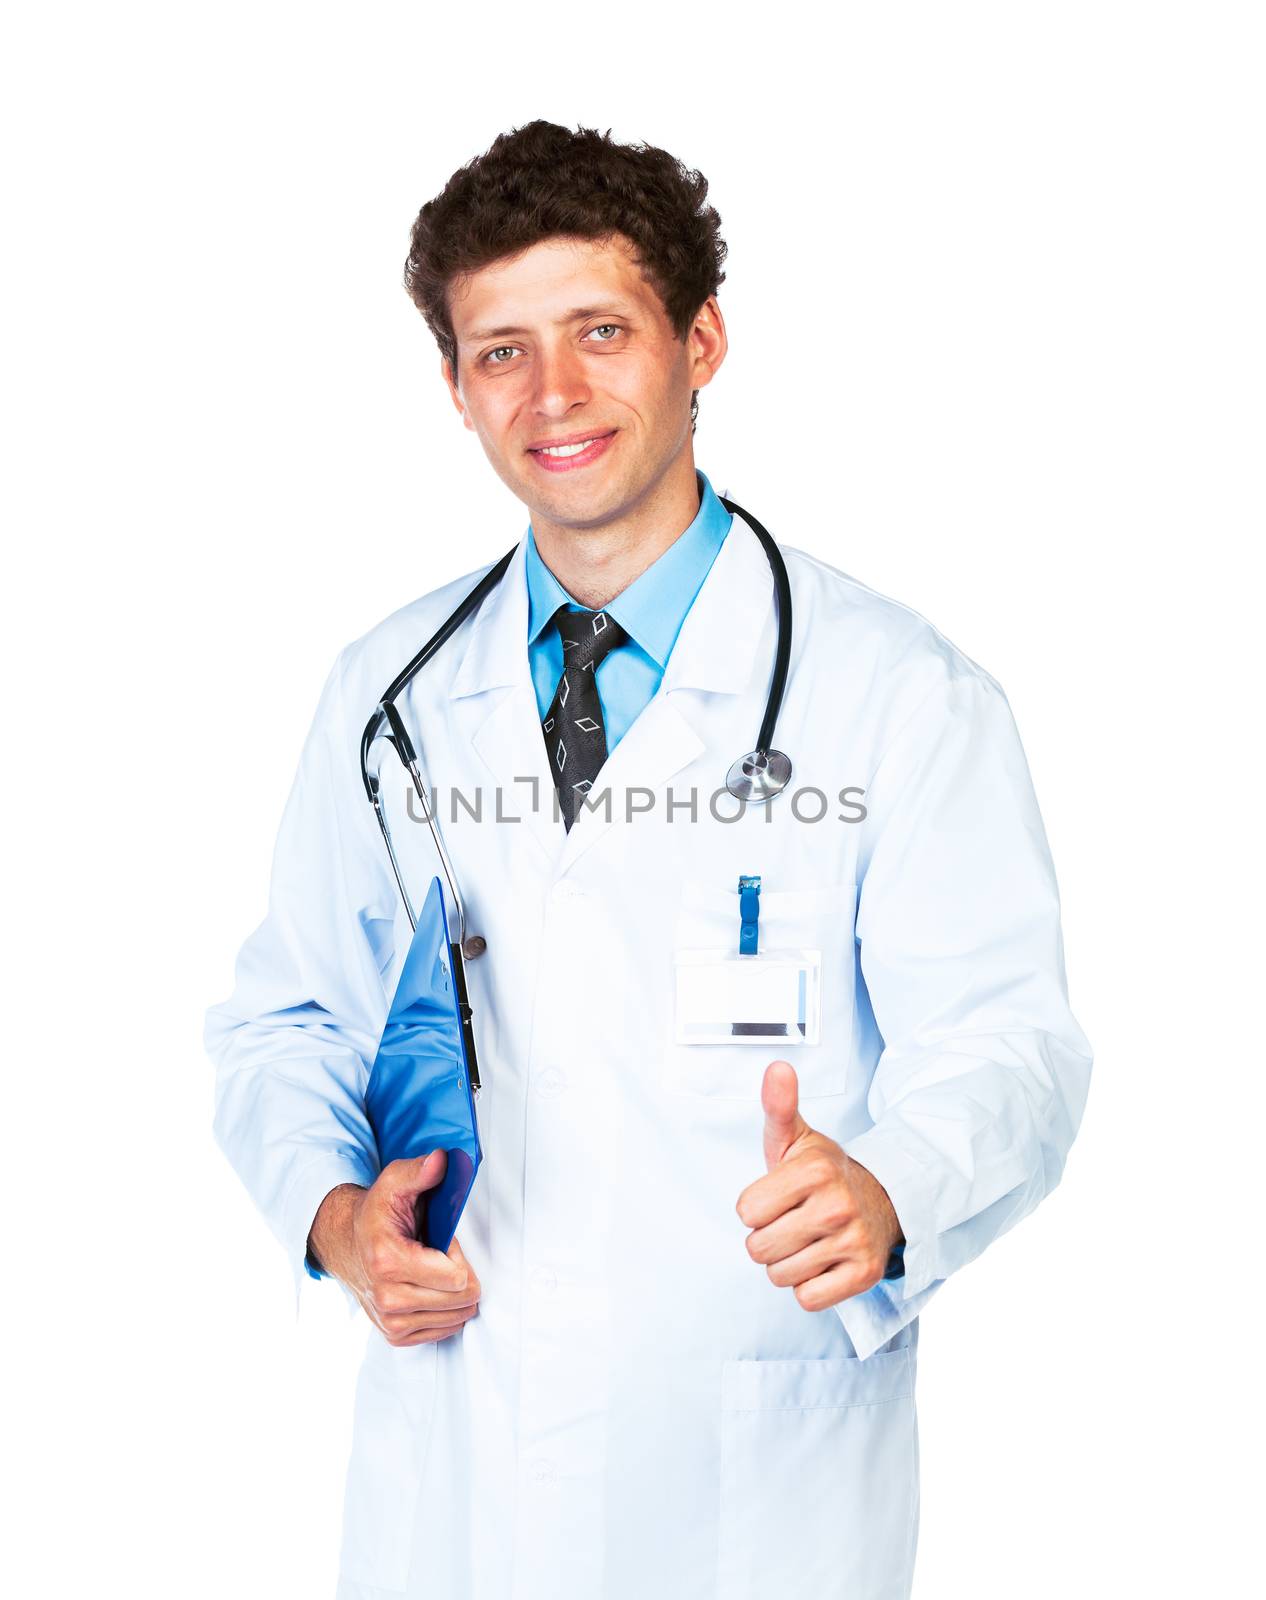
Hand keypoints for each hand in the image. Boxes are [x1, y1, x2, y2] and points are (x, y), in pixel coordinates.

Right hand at [308, 1150, 481, 1345]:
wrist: (346, 1243)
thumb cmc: (377, 1214)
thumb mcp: (394, 1183)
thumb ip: (419, 1171)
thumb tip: (440, 1160)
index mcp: (388, 1261)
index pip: (456, 1278)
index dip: (458, 1256)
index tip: (443, 1242)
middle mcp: (387, 1297)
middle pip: (459, 1300)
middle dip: (460, 1275)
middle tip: (440, 1257)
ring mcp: (390, 1320)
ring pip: (455, 1317)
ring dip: (454, 1294)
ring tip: (433, 1271)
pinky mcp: (394, 1335)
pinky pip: (443, 1330)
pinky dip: (445, 1311)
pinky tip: (431, 1290)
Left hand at [735, 1060, 903, 1311]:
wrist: (882, 1200)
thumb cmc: (823, 1173)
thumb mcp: (797, 1138)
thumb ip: (778, 1106)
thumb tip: (777, 1067)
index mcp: (814, 1169)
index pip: (745, 1212)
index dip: (756, 1207)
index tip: (779, 1197)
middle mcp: (836, 1205)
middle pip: (758, 1249)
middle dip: (768, 1238)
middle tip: (794, 1221)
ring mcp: (853, 1241)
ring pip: (780, 1276)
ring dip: (787, 1264)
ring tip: (809, 1240)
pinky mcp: (864, 1275)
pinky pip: (808, 1299)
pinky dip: (809, 1287)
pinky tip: (824, 1262)